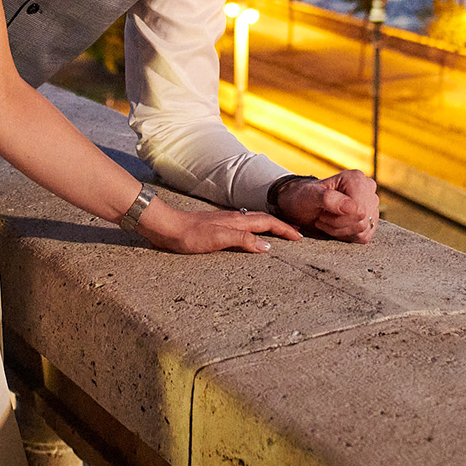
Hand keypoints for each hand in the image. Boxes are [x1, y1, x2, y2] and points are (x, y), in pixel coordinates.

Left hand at [133, 199, 301, 253]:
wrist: (166, 226)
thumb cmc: (189, 234)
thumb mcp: (218, 239)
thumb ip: (243, 240)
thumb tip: (267, 246)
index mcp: (237, 221)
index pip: (267, 223)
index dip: (285, 229)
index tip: (300, 237)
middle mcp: (233, 219)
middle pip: (263, 220)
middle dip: (281, 226)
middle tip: (296, 234)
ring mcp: (224, 222)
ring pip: (253, 222)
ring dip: (268, 227)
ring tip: (278, 234)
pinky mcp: (215, 228)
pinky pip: (242, 228)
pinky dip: (253, 231)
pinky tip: (248, 236)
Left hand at [276, 169, 379, 242]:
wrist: (303, 204)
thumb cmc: (305, 197)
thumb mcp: (311, 196)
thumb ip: (330, 199)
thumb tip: (354, 208)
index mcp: (356, 178)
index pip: (359, 210)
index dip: (339, 218)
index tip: (322, 214)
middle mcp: (368, 188)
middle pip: (362, 220)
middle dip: (338, 225)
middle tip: (322, 217)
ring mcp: (371, 203)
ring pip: (363, 229)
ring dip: (340, 230)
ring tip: (326, 220)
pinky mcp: (371, 218)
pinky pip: (364, 235)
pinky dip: (346, 235)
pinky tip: (335, 227)